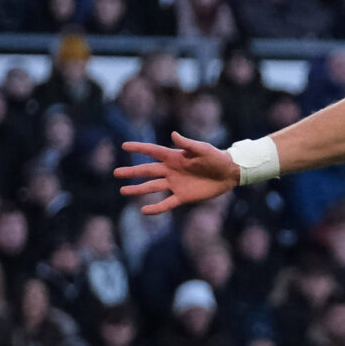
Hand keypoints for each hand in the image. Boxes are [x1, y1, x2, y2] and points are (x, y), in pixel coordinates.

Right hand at [117, 134, 240, 215]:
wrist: (228, 173)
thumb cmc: (216, 157)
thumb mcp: (202, 149)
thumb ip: (187, 143)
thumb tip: (173, 134)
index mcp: (174, 157)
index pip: (153, 152)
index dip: (139, 148)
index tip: (124, 146)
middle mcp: (171, 170)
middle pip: (147, 171)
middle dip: (132, 172)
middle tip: (116, 173)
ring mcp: (176, 184)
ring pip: (152, 187)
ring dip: (138, 189)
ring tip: (123, 190)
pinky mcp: (183, 197)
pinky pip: (166, 203)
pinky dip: (156, 208)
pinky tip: (144, 210)